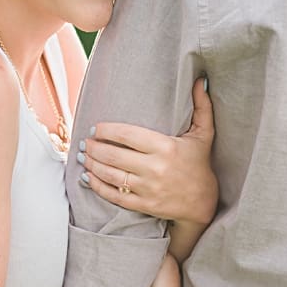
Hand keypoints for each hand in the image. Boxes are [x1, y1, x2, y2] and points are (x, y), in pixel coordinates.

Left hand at [78, 78, 215, 224]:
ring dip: (92, 165)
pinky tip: (88, 177)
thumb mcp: (204, 134)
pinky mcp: (144, 205)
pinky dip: (98, 186)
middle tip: (84, 142)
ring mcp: (148, 188)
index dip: (107, 130)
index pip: (128, 135)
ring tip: (82, 156)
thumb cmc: (200, 163)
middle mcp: (155, 168)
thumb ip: (202, 106)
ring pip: (111, 175)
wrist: (203, 202)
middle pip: (114, 155)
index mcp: (166, 147)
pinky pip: (115, 196)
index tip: (96, 128)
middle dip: (94, 148)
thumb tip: (200, 81)